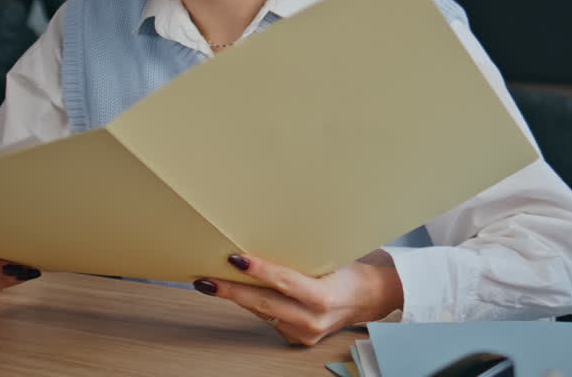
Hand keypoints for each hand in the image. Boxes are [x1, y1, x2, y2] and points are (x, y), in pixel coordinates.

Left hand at [192, 252, 403, 345]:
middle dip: (231, 290)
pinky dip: (254, 304)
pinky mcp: (297, 339)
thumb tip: (264, 231)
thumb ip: (301, 253)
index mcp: (324, 297)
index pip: (286, 282)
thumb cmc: (347, 272)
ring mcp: (304, 333)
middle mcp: (313, 320)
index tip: (235, 259)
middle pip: (264, 304)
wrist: (366, 299)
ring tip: (211, 282)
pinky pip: (269, 318)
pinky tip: (240, 292)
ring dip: (237, 296)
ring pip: (262, 312)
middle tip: (205, 279)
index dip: (259, 271)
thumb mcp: (331, 257)